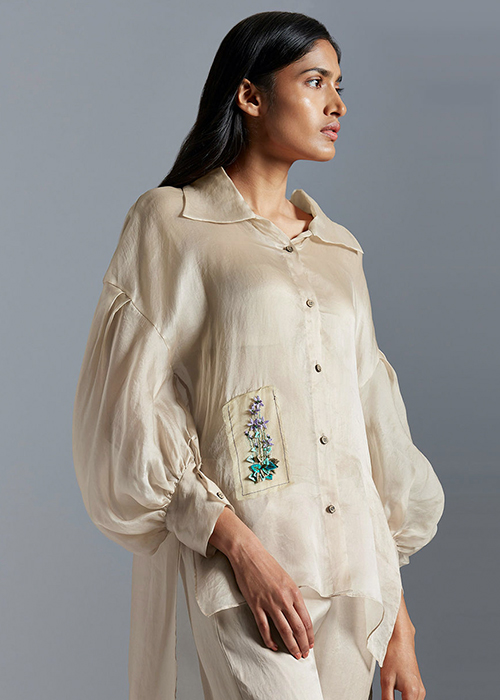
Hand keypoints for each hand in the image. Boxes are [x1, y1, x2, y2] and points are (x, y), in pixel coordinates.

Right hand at [209, 506, 313, 658]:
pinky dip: (269, 639)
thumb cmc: (267, 564)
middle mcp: (284, 599)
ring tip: (294, 655)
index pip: (306, 619)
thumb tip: (296, 612)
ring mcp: (269, 602)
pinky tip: (272, 646)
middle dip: (303, 644)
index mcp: (294, 592)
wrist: (249, 554)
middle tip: (304, 654)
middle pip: (297, 628)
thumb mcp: (286, 578)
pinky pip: (264, 627)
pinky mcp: (256, 605)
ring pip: (284, 630)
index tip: (310, 643)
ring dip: (290, 645)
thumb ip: (292, 595)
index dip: (309, 635)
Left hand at [380, 592, 425, 699]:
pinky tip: (396, 693)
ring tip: (390, 693)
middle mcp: (420, 692)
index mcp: (413, 692)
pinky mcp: (418, 684)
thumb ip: (387, 699)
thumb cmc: (393, 654)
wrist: (400, 638)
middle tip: (388, 696)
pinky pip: (413, 698)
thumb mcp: (385, 680)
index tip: (387, 699)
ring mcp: (420, 688)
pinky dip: (405, 698)